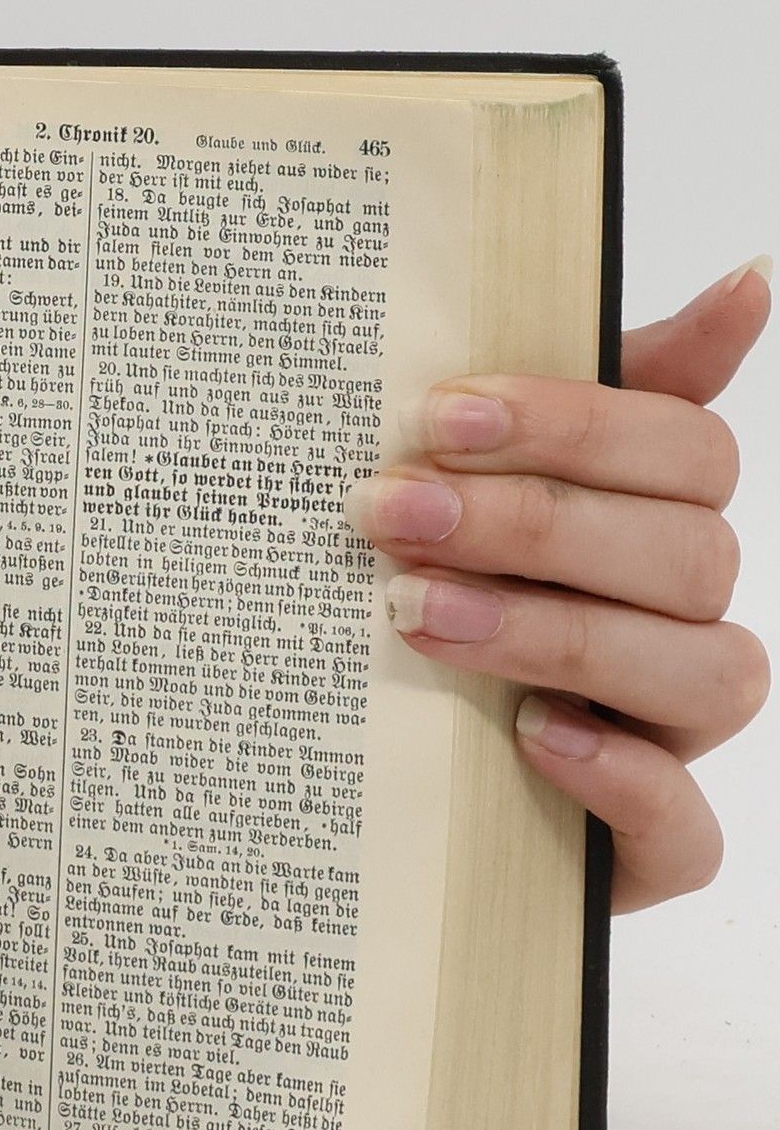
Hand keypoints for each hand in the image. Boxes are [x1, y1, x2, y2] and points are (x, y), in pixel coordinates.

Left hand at [347, 257, 770, 912]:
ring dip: (557, 632)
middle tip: (392, 511)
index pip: (685, 449)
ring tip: (417, 612)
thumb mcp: (482, 489)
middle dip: (531, 522)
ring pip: (701, 672)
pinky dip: (622, 777)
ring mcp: (676, 738)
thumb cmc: (444, 600)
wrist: (385, 782)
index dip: (572, 424)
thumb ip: (597, 392)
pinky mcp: (648, 848)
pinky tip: (535, 733)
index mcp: (659, 525)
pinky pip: (684, 825)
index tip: (440, 412)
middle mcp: (686, 623)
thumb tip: (749, 280)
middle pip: (688, 552)